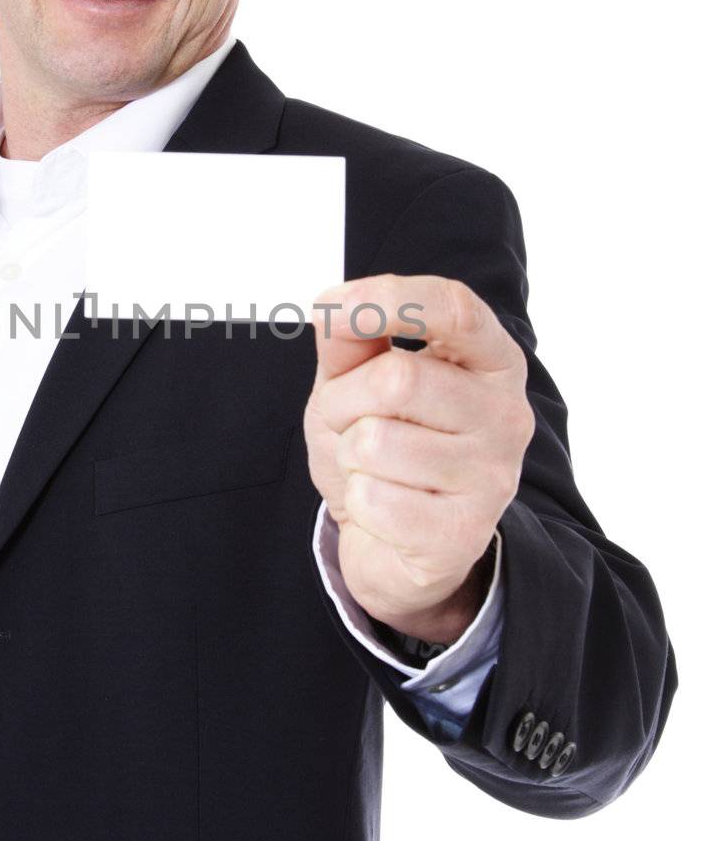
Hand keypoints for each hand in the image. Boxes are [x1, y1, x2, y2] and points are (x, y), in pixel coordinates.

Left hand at [304, 273, 534, 638]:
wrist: (394, 541)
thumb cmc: (381, 443)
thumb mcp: (354, 382)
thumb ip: (349, 342)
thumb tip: (333, 309)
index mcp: (491, 361)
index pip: (456, 310)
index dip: (391, 299)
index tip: (333, 305)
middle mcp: (507, 414)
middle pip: (398, 378)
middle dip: (344, 400)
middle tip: (346, 421)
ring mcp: (493, 477)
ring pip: (375, 442)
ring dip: (348, 455)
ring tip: (370, 468)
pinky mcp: (465, 533)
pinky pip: (373, 500)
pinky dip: (356, 503)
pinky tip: (383, 509)